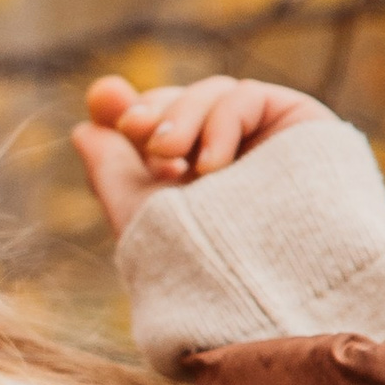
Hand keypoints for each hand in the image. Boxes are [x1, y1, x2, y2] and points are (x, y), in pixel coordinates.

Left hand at [73, 74, 327, 244]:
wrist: (265, 290)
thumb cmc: (200, 265)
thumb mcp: (139, 214)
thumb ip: (110, 169)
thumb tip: (83, 129)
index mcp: (196, 184)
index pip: (164, 126)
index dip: (134, 109)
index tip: (103, 104)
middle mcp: (235, 162)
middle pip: (187, 104)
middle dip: (155, 109)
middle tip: (134, 127)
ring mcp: (268, 144)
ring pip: (214, 95)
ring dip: (181, 116)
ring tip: (168, 159)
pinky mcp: (301, 129)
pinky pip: (249, 98)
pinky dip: (222, 122)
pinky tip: (214, 166)